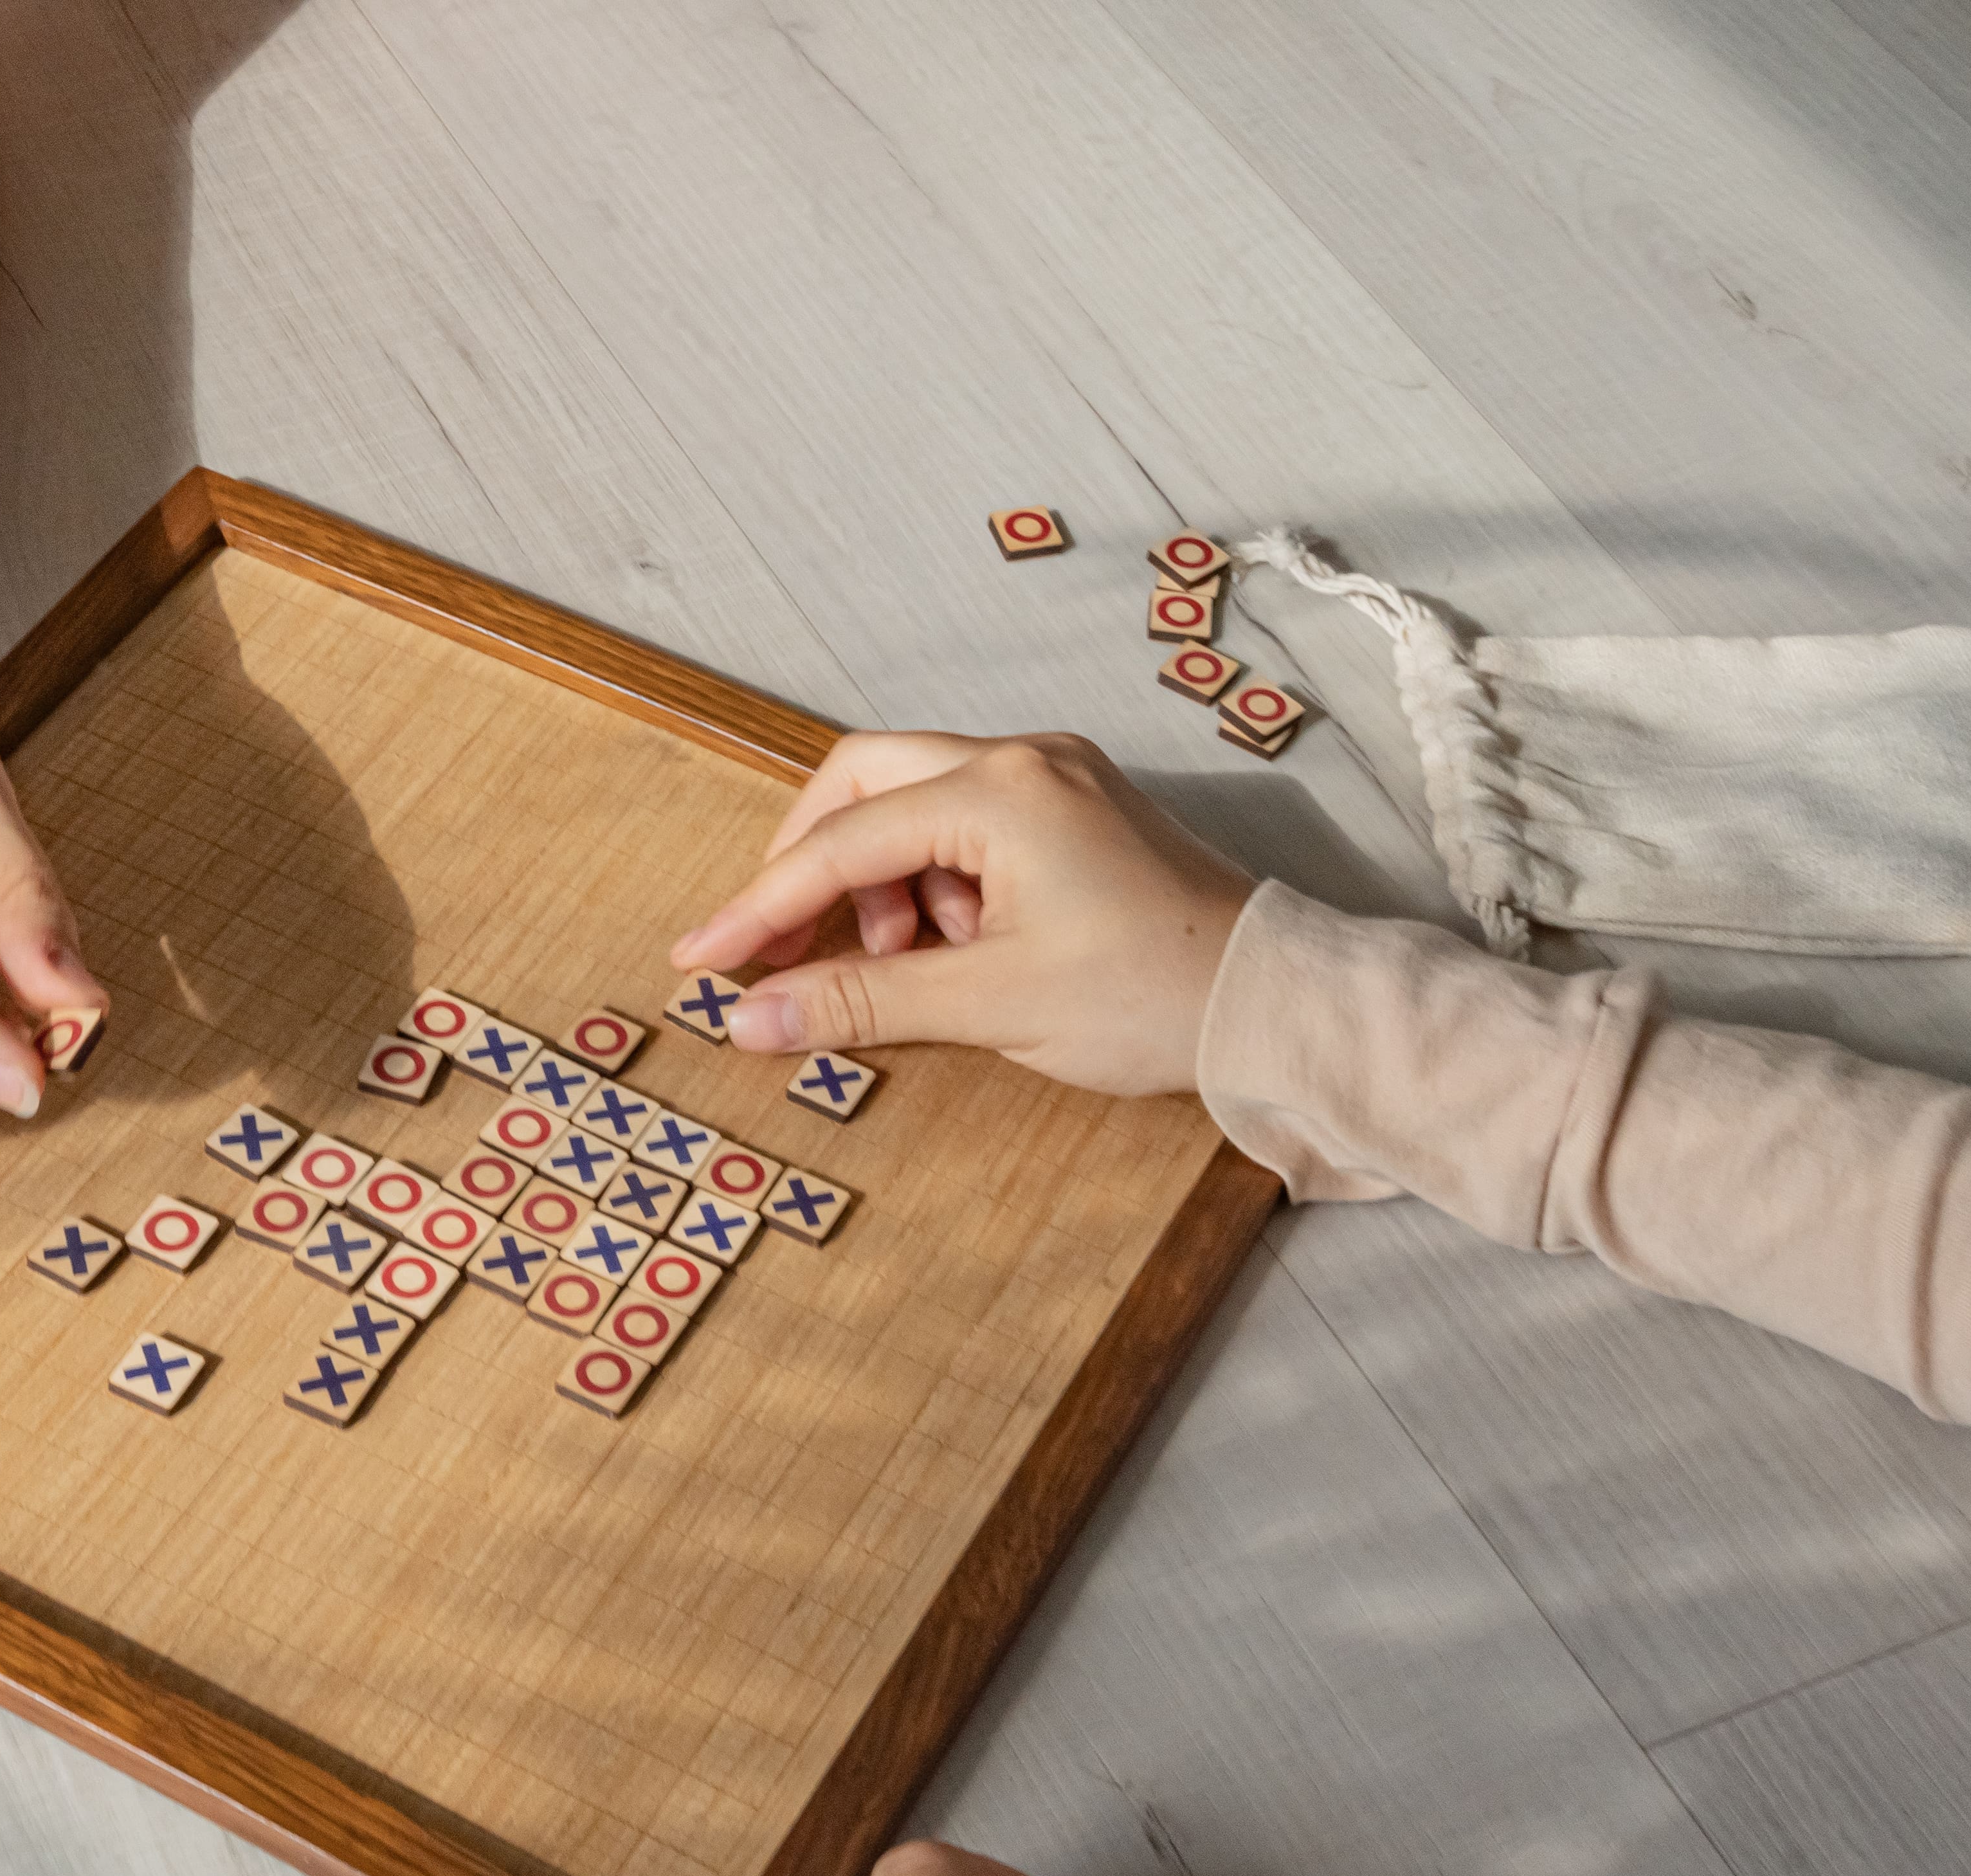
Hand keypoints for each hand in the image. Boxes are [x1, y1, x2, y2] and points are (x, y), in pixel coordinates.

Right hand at [669, 732, 1255, 1098]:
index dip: (759, 908)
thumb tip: (751, 1020)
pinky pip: (962, 825)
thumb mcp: (989, 1005)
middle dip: (809, 866)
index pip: (840, 844)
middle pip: (862, 782)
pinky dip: (929, 883)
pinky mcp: (1070, 811)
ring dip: (875, 882)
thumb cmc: (1151, 996)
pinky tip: (948, 948)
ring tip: (899, 964)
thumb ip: (860, 1003)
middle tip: (781, 949)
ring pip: (909, 802)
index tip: (700, 962)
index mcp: (1002, 790)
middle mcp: (1023, 760)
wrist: (1270, 1002)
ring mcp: (1052, 778)